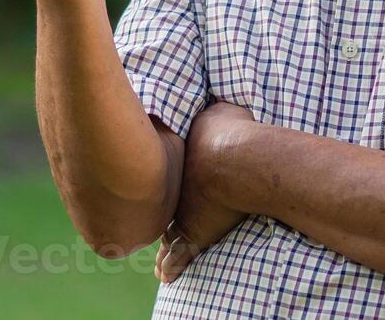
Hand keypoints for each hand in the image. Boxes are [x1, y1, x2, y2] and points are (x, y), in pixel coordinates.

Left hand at [155, 101, 254, 283]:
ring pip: (168, 231)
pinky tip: (166, 274)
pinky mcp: (194, 233)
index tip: (157, 179)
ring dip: (164, 243)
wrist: (237, 162)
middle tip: (147, 214)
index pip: (165, 171)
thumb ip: (217, 113)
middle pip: (163, 202)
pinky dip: (172, 265)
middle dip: (155, 208)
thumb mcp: (223, 112)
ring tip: (157, 254)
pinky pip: (179, 253)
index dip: (163, 178)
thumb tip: (221, 109)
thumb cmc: (233, 134)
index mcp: (179, 159)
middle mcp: (176, 188)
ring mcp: (182, 213)